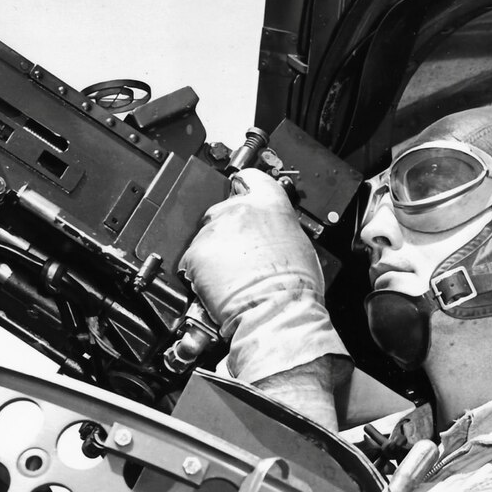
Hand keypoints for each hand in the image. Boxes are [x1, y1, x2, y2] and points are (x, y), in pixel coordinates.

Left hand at [179, 169, 347, 405]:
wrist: (274, 315)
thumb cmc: (293, 290)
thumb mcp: (299, 246)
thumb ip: (277, 226)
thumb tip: (269, 229)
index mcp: (270, 204)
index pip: (249, 176)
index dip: (243, 184)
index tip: (240, 189)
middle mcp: (239, 210)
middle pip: (222, 208)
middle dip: (227, 230)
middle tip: (240, 256)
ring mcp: (214, 230)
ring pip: (206, 235)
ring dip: (214, 252)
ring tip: (231, 277)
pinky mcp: (194, 252)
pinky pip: (192, 258)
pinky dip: (200, 271)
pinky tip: (218, 285)